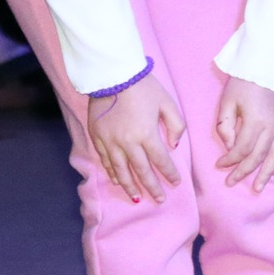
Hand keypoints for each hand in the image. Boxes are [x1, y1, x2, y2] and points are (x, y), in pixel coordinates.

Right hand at [85, 72, 184, 203]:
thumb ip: (175, 125)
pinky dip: (113, 173)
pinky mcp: (97, 137)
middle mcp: (127, 142)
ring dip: (130, 186)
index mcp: (146, 134)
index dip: (169, 174)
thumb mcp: (167, 102)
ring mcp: (110, 141)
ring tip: (137, 198)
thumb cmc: (143, 87)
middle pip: (141, 171)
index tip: (175, 182)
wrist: (112, 74)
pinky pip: (106, 161)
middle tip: (159, 199)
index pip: (161, 160)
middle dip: (151, 187)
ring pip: (121, 171)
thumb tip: (174, 145)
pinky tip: (118, 181)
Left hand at [215, 76, 273, 191]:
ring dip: (266, 174)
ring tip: (258, 188)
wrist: (267, 64)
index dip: (230, 161)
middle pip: (258, 157)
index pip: (241, 150)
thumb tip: (230, 148)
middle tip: (233, 183)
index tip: (220, 166)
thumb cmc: (243, 82)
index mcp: (255, 121)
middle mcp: (273, 127)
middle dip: (244, 172)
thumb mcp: (227, 101)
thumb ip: (225, 127)